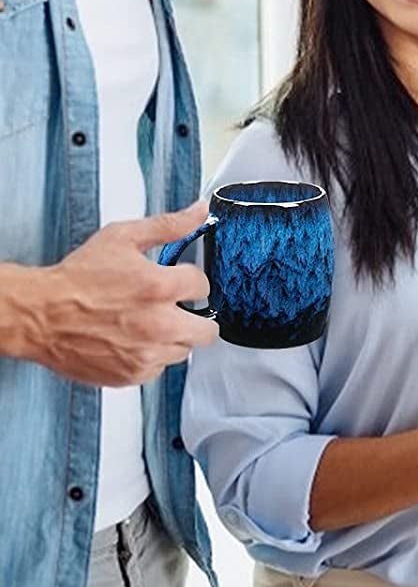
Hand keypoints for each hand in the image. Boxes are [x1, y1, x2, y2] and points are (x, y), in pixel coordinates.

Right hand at [0, 203, 219, 384]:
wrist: (40, 315)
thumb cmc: (76, 279)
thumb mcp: (122, 238)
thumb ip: (168, 225)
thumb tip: (200, 211)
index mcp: (160, 288)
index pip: (203, 287)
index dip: (190, 281)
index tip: (177, 281)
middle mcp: (159, 325)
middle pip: (208, 330)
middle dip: (196, 316)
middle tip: (177, 309)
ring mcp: (147, 354)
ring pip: (184, 351)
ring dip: (174, 338)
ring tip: (148, 323)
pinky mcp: (132, 375)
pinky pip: (159, 368)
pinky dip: (151, 356)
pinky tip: (132, 340)